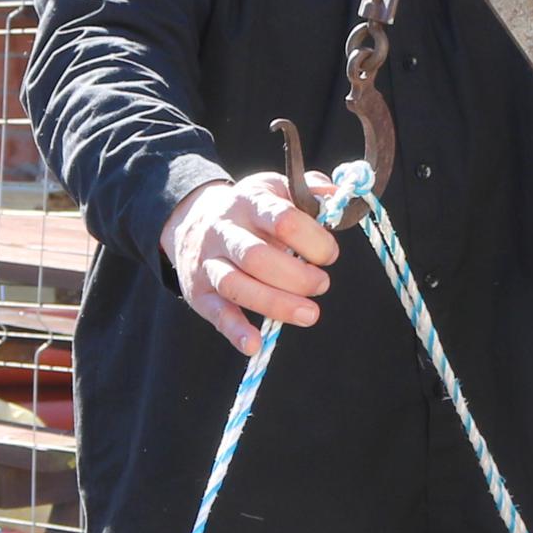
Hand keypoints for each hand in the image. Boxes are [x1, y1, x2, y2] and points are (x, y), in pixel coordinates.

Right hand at [162, 173, 338, 356]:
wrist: (192, 217)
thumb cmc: (250, 209)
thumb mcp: (277, 188)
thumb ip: (312, 191)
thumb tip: (341, 200)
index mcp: (250, 202)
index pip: (284, 220)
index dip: (314, 240)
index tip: (329, 254)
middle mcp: (224, 230)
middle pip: (257, 257)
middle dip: (297, 277)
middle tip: (321, 285)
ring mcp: (208, 262)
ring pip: (236, 286)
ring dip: (275, 304)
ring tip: (309, 314)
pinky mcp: (199, 292)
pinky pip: (216, 314)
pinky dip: (235, 332)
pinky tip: (255, 345)